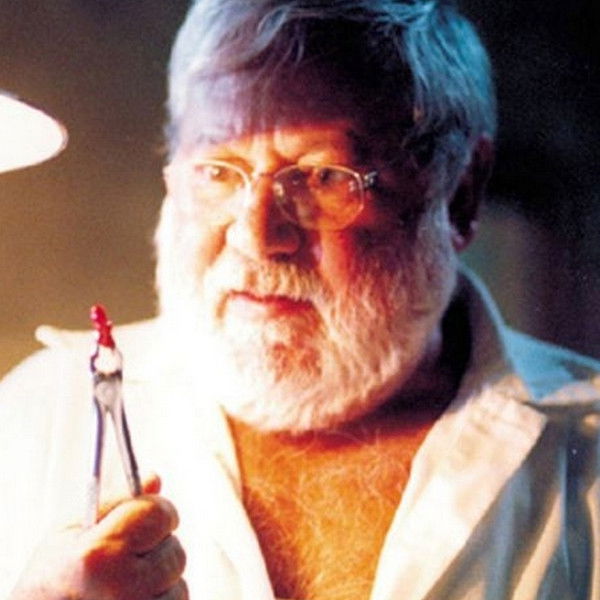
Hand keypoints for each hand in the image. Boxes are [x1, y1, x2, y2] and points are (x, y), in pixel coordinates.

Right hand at [10, 475, 186, 599]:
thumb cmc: (51, 582)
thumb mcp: (68, 532)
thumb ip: (115, 502)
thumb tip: (154, 479)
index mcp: (99, 554)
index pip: (158, 513)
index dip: (155, 510)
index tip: (147, 517)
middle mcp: (121, 587)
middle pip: (175, 549)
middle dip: (157, 548)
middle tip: (126, 559)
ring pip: (179, 582)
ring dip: (161, 579)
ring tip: (124, 586)